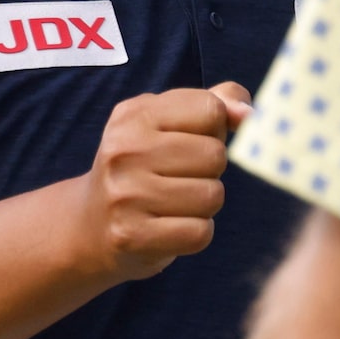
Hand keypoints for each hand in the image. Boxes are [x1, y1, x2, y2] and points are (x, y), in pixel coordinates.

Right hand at [73, 83, 249, 280]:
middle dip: (210, 170)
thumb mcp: (170, 121)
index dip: (214, 129)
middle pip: (216, 155)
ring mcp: (124, 194)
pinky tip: (171, 226)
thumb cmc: (145, 165)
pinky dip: (196, 233)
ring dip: (204, 204)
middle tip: (181, 177)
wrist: (91, 225)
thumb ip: (216, 102)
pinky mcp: (131, 236)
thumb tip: (249, 114)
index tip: (191, 141)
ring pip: (212, 195)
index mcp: (135, 114)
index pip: (211, 110)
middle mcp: (124, 150)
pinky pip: (199, 233)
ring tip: (175, 203)